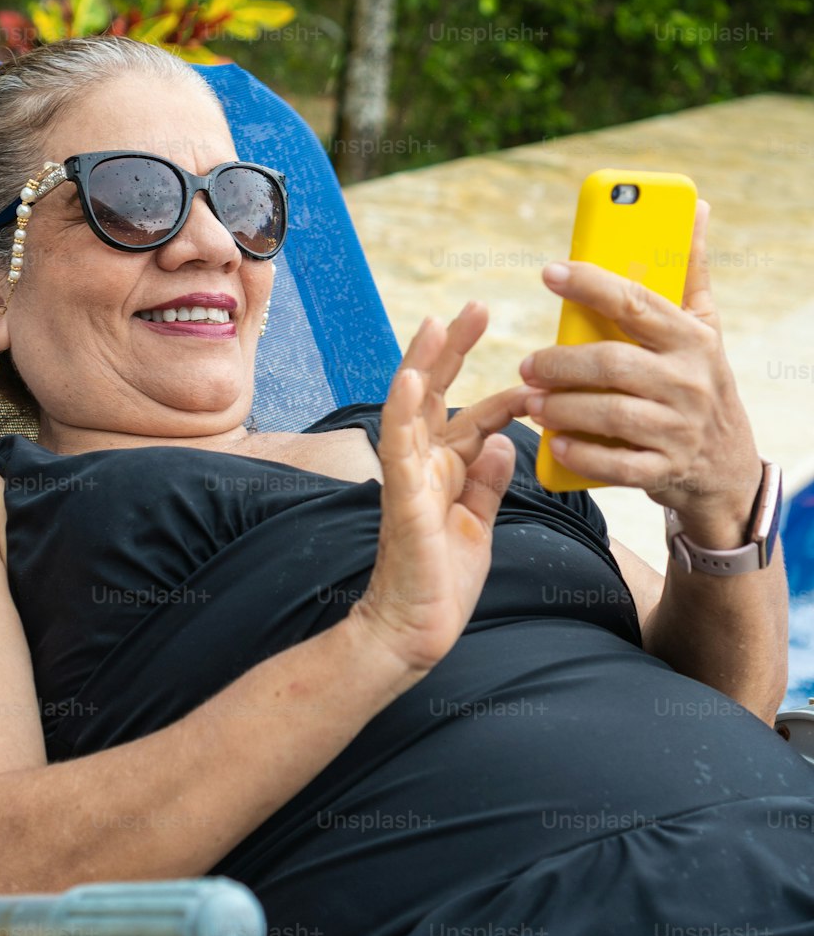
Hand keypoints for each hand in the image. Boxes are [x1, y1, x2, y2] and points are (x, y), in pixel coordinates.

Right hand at [353, 302, 530, 676]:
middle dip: (454, 349)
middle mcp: (424, 464)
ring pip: (411, 407)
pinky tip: (413, 380)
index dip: (505, 392)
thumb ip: (489, 481)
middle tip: (477, 307)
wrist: (416, 629)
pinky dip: (404, 411)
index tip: (536, 372)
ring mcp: (409, 477)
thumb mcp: (479, 522)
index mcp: (446, 470)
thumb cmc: (443, 580)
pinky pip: (398, 446)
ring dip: (423, 363)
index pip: (475, 417)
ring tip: (437, 323)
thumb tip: (508, 443)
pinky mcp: (403, 497)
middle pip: (438, 394)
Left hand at [519, 199, 763, 545]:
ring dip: (562, 407)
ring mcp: (678, 429)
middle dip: (561, 363)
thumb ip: (690, 271)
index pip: (636, 303)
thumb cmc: (702, 381)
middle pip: (612, 364)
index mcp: (691, 339)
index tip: (550, 272)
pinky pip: (617, 464)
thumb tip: (698, 208)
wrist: (727, 465)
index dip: (590, 284)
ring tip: (530, 402)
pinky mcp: (665, 469)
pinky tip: (555, 441)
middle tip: (526, 365)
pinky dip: (582, 454)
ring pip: (610, 414)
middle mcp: (688, 382)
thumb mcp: (705, 327)